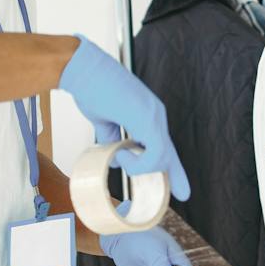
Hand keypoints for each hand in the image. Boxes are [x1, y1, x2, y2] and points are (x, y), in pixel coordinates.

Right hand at [58, 35, 190, 199]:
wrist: (82, 70)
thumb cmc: (90, 90)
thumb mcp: (104, 122)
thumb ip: (112, 140)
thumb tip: (115, 160)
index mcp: (147, 115)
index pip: (164, 146)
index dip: (173, 168)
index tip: (182, 190)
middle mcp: (155, 115)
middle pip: (168, 154)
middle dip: (174, 176)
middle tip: (181, 195)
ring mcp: (153, 115)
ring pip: (162, 156)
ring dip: (139, 167)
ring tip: (120, 157)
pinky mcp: (146, 118)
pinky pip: (155, 152)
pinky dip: (139, 162)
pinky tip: (122, 154)